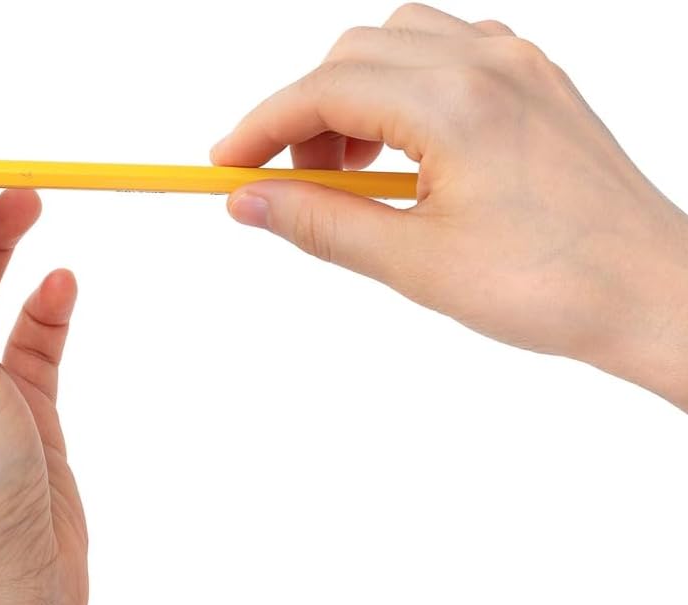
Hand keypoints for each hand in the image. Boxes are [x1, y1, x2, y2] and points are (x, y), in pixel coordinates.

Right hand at [213, 3, 687, 409]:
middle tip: (294, 184)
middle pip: (353, 57)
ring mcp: (518, 64)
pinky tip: (406, 146)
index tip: (226, 164)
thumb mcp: (415, 263)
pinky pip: (446, 53)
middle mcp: (487, 63)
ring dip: (353, 97)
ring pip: (398, 44)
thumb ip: (321, 224)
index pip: (323, 92)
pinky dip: (402, 89)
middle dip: (304, 115)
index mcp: (455, 103)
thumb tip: (248, 202)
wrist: (653, 295)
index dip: (260, 127)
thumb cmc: (551, 287)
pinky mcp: (535, 81)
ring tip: (353, 172)